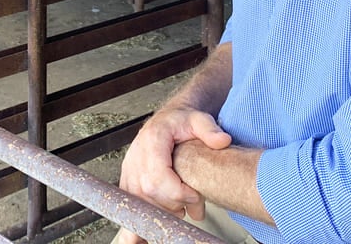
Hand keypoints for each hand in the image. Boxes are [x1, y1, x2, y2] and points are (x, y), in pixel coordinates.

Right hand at [114, 107, 231, 241]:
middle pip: (150, 195)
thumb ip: (209, 129)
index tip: (194, 195)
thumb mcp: (198, 119)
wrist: (167, 121)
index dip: (177, 193)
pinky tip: (142, 237)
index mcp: (151, 141)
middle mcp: (136, 158)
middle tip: (194, 204)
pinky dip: (141, 220)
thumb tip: (222, 141)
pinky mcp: (129, 183)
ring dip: (163, 212)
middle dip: (174, 205)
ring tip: (183, 207)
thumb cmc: (180, 122)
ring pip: (141, 204)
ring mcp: (130, 172)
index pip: (157, 178)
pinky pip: (131, 206)